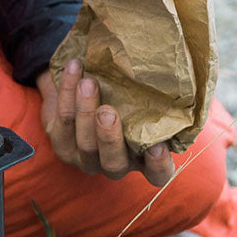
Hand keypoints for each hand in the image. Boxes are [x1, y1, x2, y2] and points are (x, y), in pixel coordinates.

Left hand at [37, 60, 174, 186]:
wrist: (79, 94)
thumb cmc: (121, 98)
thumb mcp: (138, 99)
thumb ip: (152, 95)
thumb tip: (173, 62)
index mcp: (142, 158)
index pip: (157, 174)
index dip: (158, 166)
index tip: (158, 147)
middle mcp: (115, 164)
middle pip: (113, 163)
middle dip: (109, 138)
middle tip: (107, 112)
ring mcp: (86, 159)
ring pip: (85, 144)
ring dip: (85, 111)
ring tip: (88, 83)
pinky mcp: (62, 146)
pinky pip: (63, 122)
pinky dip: (67, 93)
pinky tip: (74, 69)